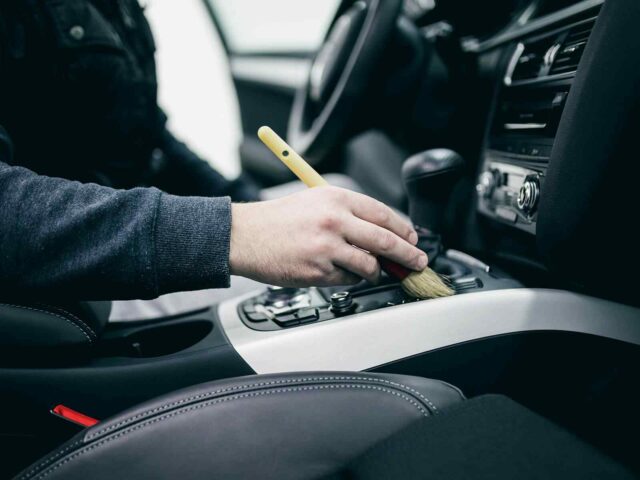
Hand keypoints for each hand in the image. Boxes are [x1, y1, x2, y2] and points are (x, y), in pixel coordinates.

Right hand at [229, 186, 427, 286]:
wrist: (246, 235)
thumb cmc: (279, 219)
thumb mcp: (316, 201)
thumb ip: (348, 213)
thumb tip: (381, 232)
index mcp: (336, 198)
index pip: (384, 214)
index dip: (404, 230)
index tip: (413, 240)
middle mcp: (335, 221)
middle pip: (386, 241)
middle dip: (408, 255)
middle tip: (417, 263)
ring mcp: (327, 247)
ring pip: (369, 265)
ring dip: (374, 271)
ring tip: (368, 269)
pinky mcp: (318, 271)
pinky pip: (348, 280)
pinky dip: (349, 279)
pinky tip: (337, 271)